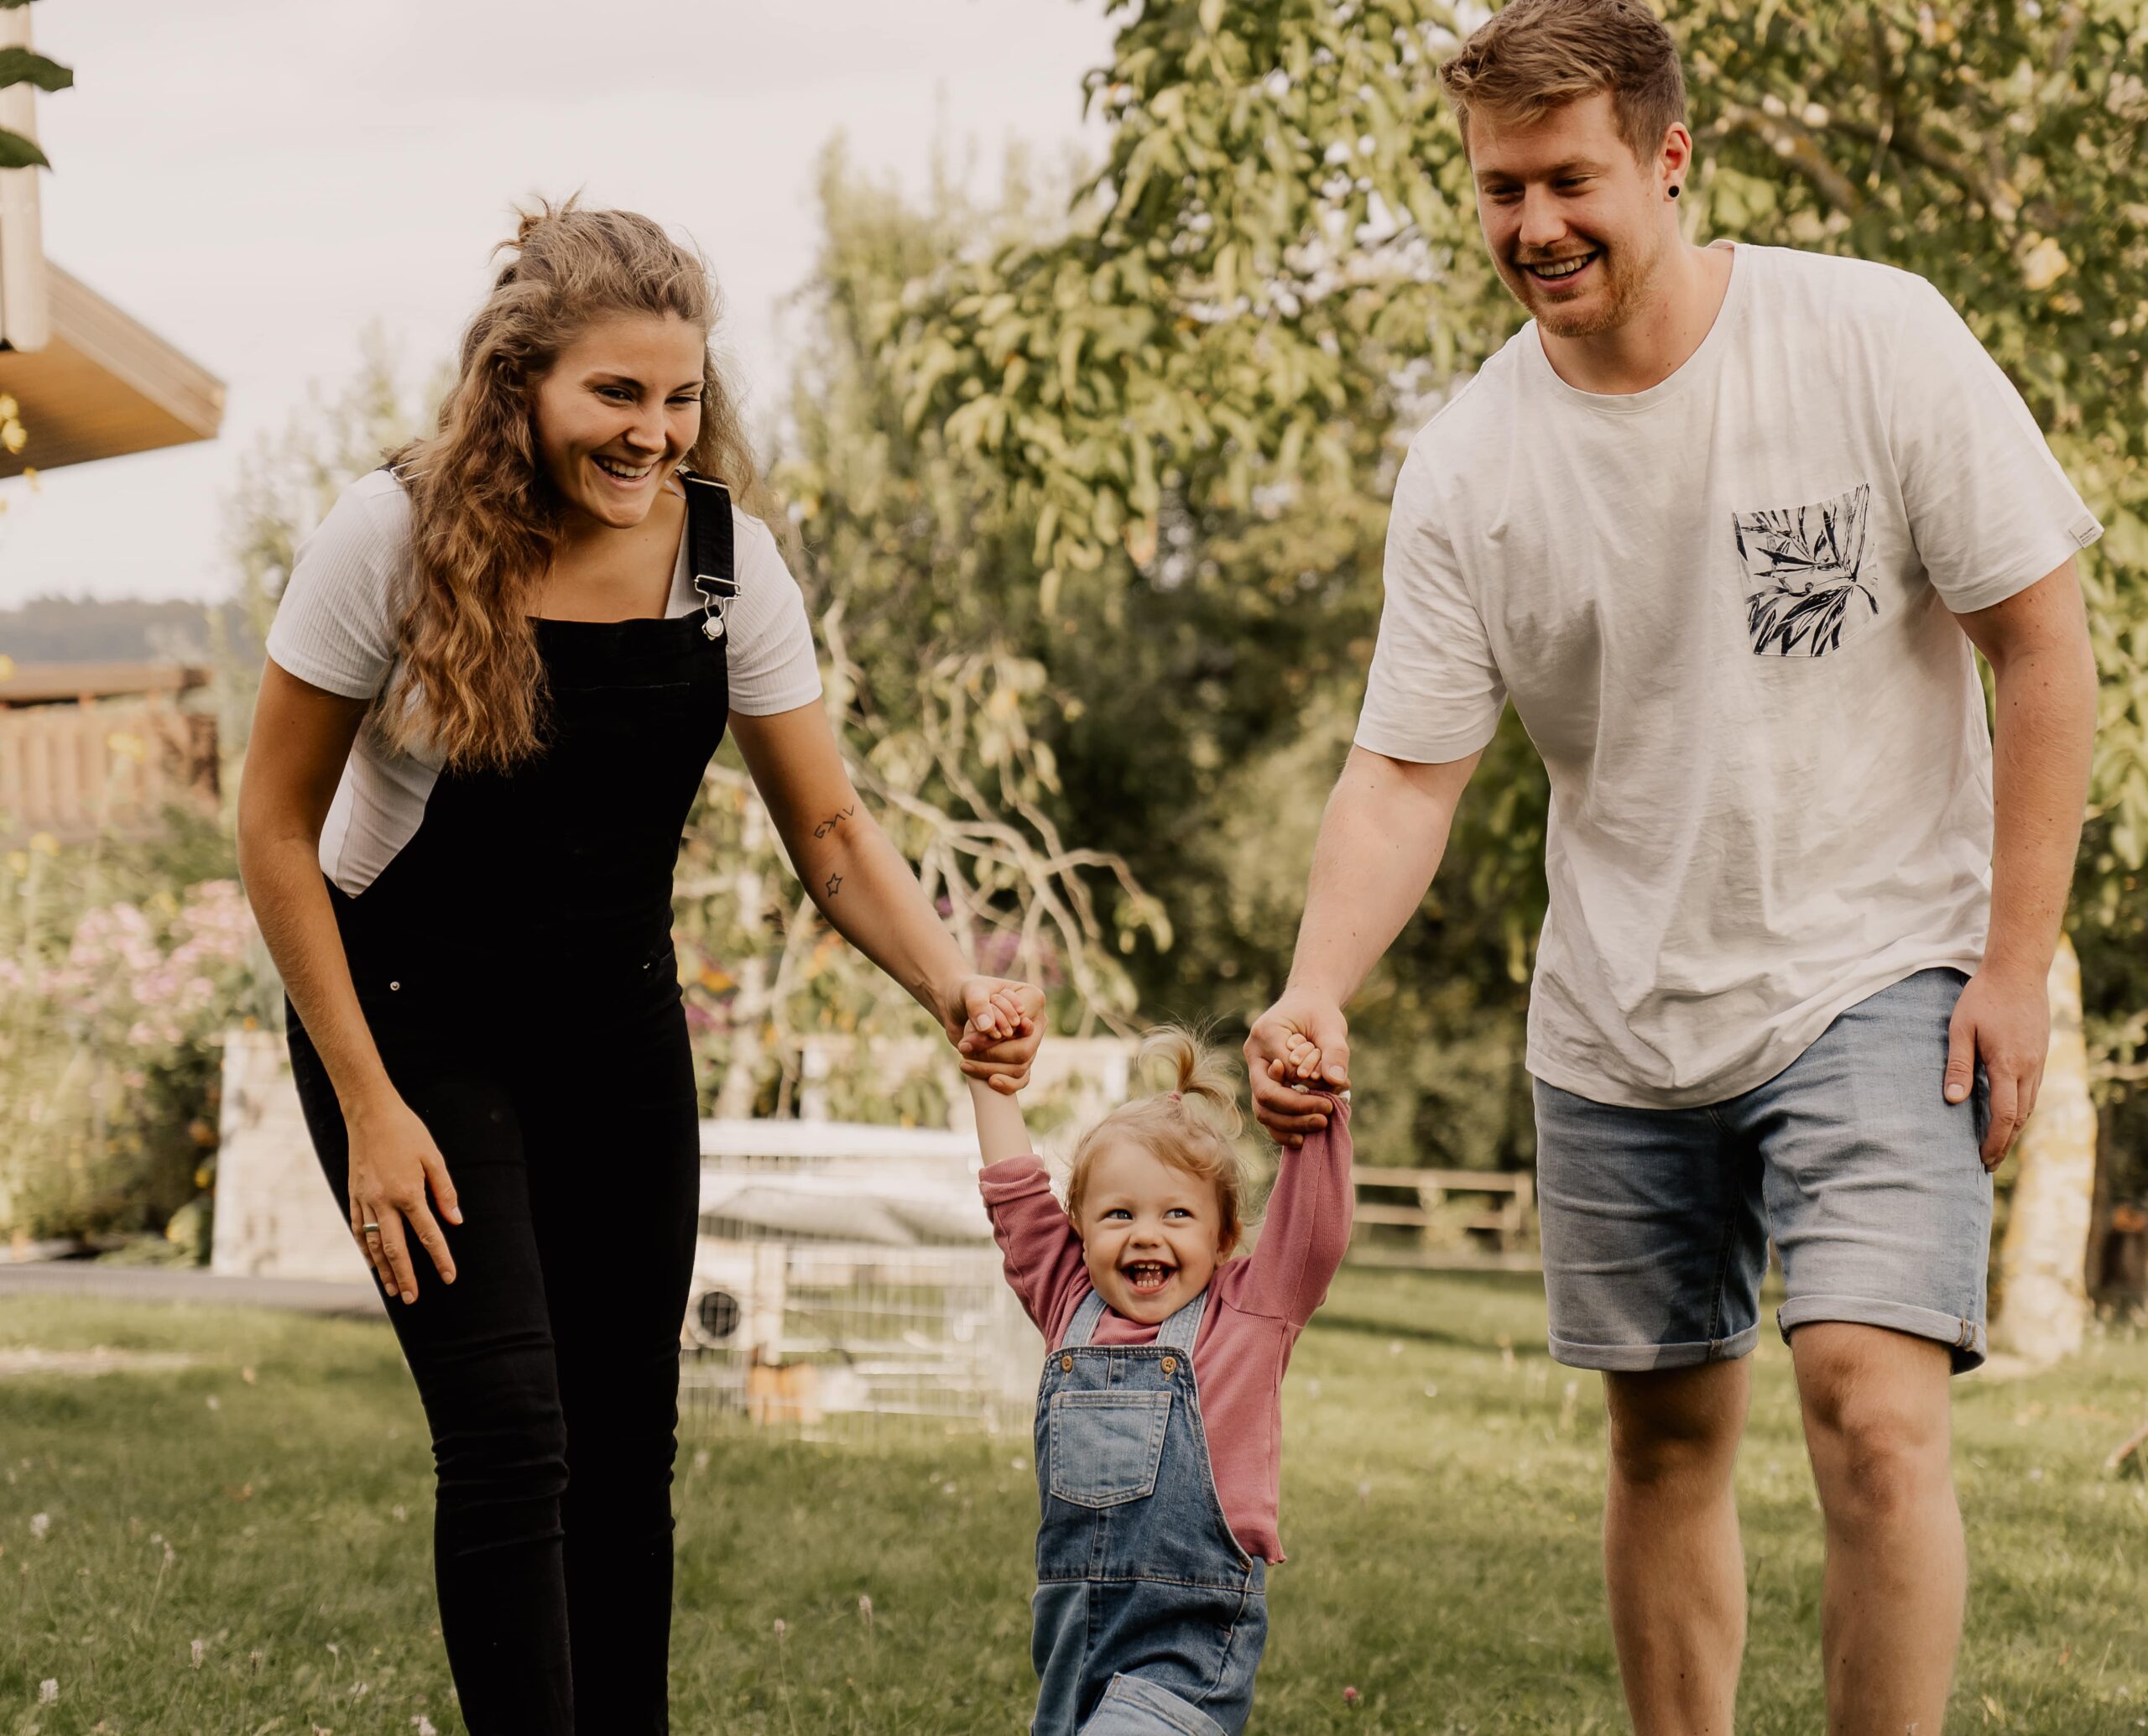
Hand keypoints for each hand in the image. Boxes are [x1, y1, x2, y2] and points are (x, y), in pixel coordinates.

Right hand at [345, 1092, 461, 1302]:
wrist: (369, 1114)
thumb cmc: (407, 1133)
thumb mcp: (433, 1158)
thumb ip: (445, 1191)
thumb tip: (456, 1221)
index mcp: (408, 1193)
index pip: (428, 1234)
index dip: (439, 1258)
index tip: (449, 1277)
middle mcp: (383, 1202)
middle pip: (396, 1248)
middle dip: (406, 1276)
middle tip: (413, 1299)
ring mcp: (365, 1200)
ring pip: (374, 1244)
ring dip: (384, 1269)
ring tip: (394, 1290)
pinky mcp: (353, 1196)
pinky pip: (359, 1229)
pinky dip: (366, 1250)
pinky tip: (372, 1263)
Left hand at [948, 975, 1044, 1094]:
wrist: (956, 1007)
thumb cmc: (967, 994)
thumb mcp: (969, 992)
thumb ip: (978, 1005)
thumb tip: (987, 1028)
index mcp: (1033, 999)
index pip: (1023, 1027)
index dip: (998, 1038)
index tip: (970, 1039)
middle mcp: (1036, 1022)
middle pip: (1024, 1052)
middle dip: (992, 1055)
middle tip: (965, 1049)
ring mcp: (1029, 1042)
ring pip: (1019, 1068)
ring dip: (990, 1069)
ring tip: (964, 1063)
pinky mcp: (1018, 1059)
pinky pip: (1021, 1079)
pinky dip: (1006, 1084)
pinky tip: (989, 1082)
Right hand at [1247, 990, 1349, 1146]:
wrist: (1307, 1009)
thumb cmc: (1318, 1014)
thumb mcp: (1330, 1026)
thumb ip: (1334, 1052)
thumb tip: (1337, 1081)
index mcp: (1265, 1034)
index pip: (1283, 1069)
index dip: (1308, 1083)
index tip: (1335, 1087)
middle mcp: (1254, 1056)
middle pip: (1265, 1094)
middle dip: (1297, 1109)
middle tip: (1326, 1114)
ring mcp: (1256, 1074)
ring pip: (1263, 1109)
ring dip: (1291, 1124)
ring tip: (1321, 1124)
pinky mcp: (1265, 1088)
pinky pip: (1268, 1115)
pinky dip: (1283, 1130)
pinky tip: (1303, 1139)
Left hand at [1944, 963, 2049, 1169]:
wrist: (2018, 972)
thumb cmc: (1983, 998)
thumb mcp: (1961, 1028)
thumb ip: (1957, 1065)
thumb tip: (1952, 1101)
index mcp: (2007, 1065)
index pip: (2005, 1116)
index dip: (1994, 1141)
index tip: (1981, 1159)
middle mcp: (2028, 1069)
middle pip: (2020, 1118)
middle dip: (2005, 1143)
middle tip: (1987, 1163)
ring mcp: (2038, 1063)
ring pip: (2029, 1106)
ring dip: (2014, 1129)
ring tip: (1997, 1146)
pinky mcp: (2040, 1056)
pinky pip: (2033, 1092)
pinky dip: (2021, 1110)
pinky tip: (2009, 1116)